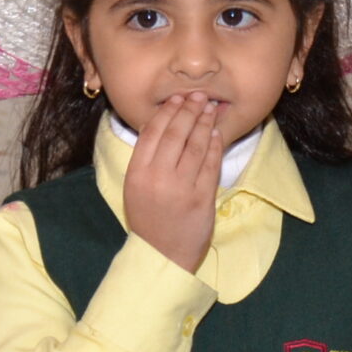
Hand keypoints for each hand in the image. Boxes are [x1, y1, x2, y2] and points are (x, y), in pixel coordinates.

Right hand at [121, 90, 221, 272]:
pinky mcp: (202, 198)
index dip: (167, 112)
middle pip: (176, 134)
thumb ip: (145, 160)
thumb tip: (158, 126)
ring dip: (204, 123)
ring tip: (210, 109)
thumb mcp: (135, 188)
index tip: (177, 99)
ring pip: (196, 146)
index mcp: (137, 173)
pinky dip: (215, 146)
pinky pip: (211, 165)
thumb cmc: (148, 220)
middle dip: (188, 110)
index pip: (152, 132)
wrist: (162, 255)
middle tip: (198, 96)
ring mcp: (182, 188)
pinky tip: (216, 133)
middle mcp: (158, 178)